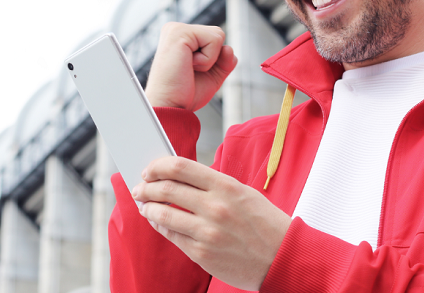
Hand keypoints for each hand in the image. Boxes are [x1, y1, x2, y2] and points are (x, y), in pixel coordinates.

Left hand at [132, 156, 290, 290]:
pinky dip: (159, 226)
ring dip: (147, 208)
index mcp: (225, 186)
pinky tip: (157, 222)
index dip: (158, 166)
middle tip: (140, 187)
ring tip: (144, 205)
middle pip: (167, 189)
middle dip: (147, 187)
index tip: (150, 169)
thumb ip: (212, 184)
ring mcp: (207, 232)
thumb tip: (178, 177)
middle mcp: (215, 207)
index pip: (180, 167)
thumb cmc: (264, 222)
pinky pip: (172, 236)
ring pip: (163, 214)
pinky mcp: (203, 254)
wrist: (283, 257)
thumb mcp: (242, 193)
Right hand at [145, 23, 237, 111]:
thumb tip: (228, 48)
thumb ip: (225, 60)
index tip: (191, 71)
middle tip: (190, 70)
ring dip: (210, 59)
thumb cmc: (184, 94)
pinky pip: (214, 40)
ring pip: (218, 35)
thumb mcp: (212, 75)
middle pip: (219, 34)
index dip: (214, 59)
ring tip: (188, 67)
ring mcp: (176, 29)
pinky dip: (207, 60)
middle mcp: (177, 29)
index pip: (215, 38)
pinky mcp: (179, 32)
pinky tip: (188, 65)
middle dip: (213, 58)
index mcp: (181, 37)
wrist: (169, 107)